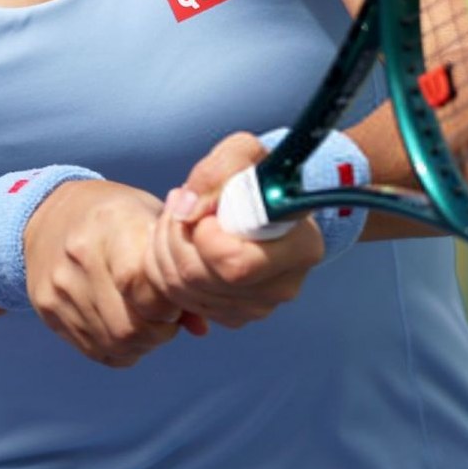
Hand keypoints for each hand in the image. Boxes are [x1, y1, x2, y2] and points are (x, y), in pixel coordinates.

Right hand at [24, 180, 204, 367]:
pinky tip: (129, 328)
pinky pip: (95, 350)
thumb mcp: (151, 219)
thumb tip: (202, 328)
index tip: (178, 296)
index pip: (139, 283)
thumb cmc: (118, 215)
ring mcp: (59, 287)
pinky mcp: (48, 309)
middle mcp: (79, 257)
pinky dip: (121, 349)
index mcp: (112, 224)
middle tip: (169, 316)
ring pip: (114, 344)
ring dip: (143, 343)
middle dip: (160, 331)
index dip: (168, 302)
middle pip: (129, 325)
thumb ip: (177, 267)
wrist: (50, 212)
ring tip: (151, 322)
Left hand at [146, 132, 323, 328]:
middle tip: (178, 204)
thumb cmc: (257, 175)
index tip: (204, 210)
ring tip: (179, 217)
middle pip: (202, 281)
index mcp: (301, 246)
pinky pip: (184, 303)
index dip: (204, 236)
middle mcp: (284, 285)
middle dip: (176, 238)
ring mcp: (259, 306)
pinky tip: (183, 241)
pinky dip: (169, 270)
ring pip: (186, 293)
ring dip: (166, 250)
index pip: (235, 264)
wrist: (265, 200)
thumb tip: (186, 210)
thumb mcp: (243, 153)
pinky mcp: (234, 315)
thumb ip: (215, 172)